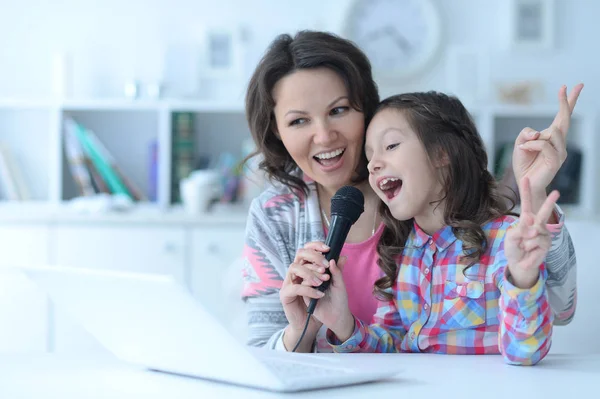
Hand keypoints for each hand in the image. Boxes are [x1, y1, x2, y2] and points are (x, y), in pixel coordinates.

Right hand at [280, 241, 330, 349]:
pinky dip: (308, 289)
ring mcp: (292, 281)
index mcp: (311, 267)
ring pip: (294, 267)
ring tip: (322, 281)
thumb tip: (342, 257)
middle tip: (325, 266)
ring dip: (309, 272)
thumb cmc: (332, 302)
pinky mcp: (287, 294)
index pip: (309, 250)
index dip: (316, 246)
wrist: (327, 321)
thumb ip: (337, 271)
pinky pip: (296, 287)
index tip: (328, 248)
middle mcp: (300, 272)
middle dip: (313, 257)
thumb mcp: (337, 285)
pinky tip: (319, 294)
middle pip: (300, 254)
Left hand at [505, 177, 558, 288]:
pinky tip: (529, 252)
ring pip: (535, 233)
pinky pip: (537, 243)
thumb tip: (532, 227)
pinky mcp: (547, 244)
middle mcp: (536, 224)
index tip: (526, 178)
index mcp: (526, 219)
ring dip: (526, 242)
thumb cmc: (513, 248)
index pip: (526, 204)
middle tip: (556, 192)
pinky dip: (530, 249)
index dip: (526, 191)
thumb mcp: (511, 237)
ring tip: (524, 247)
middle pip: (543, 212)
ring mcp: (543, 233)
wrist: (518, 264)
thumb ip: (519, 230)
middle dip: (549, 203)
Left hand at [512, 84, 582, 211]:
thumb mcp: (520, 143)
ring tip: (524, 147)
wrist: (524, 183)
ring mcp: (560, 152)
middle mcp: (559, 143)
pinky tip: (524, 149)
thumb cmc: (523, 163)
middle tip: (572, 86)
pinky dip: (532, 145)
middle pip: (565, 119)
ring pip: (552, 133)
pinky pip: (544, 145)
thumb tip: (537, 133)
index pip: (562, 116)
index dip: (566, 101)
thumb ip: (526, 133)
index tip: (567, 86)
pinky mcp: (556, 161)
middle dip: (568, 102)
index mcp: (551, 137)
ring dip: (534, 138)